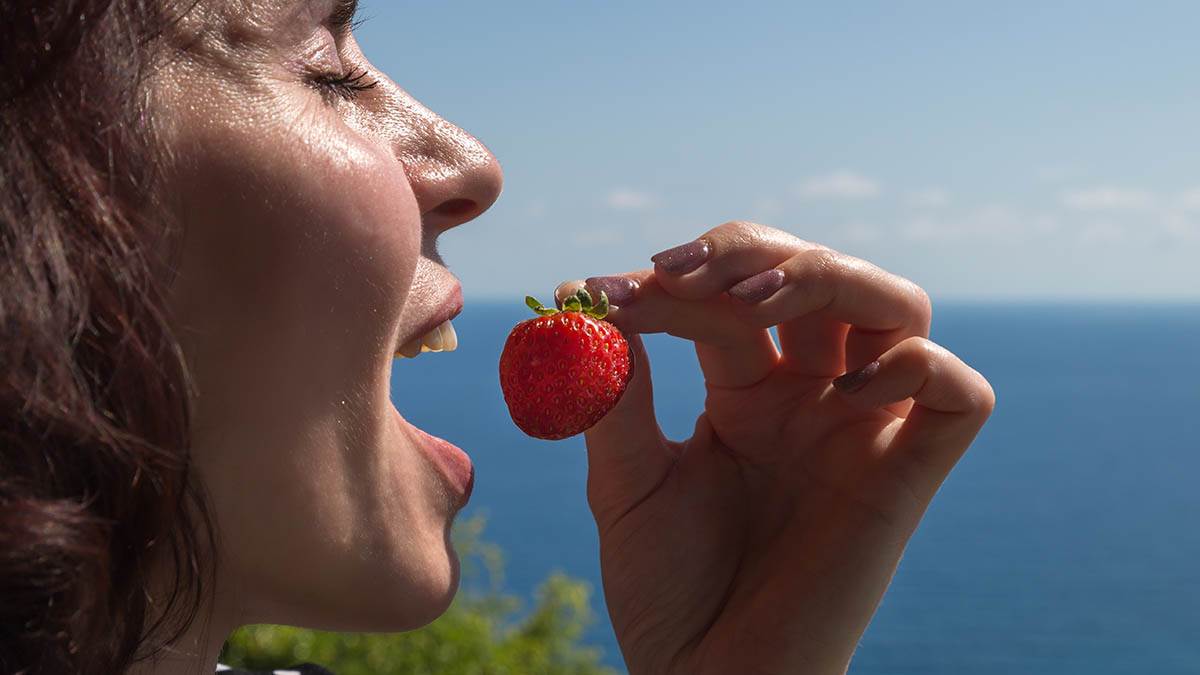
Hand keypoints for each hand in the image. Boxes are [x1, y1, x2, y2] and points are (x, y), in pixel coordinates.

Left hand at [556, 221, 994, 674]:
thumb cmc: (667, 591)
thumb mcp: (627, 480)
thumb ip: (615, 393)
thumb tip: (584, 299)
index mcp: (748, 391)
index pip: (732, 298)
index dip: (679, 283)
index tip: (609, 293)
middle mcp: (813, 398)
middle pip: (821, 276)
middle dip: (755, 254)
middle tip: (684, 270)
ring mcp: (864, 431)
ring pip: (898, 307)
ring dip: (831, 276)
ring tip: (752, 301)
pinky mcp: (908, 477)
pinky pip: (958, 395)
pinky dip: (917, 366)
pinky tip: (842, 388)